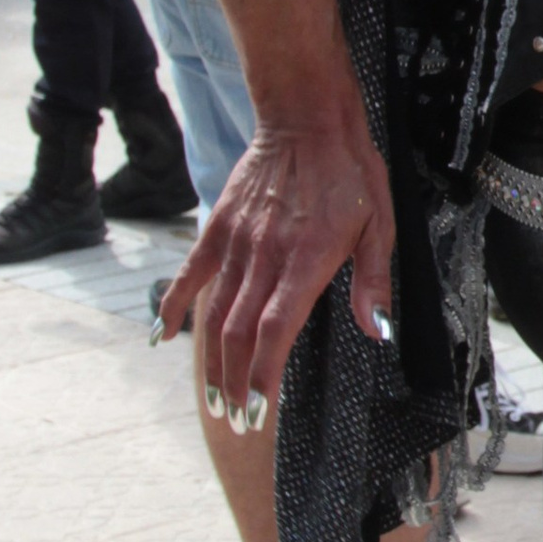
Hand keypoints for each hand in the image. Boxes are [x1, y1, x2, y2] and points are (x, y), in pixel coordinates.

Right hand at [160, 108, 393, 419]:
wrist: (307, 120)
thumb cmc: (351, 173)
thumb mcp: (380, 224)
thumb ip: (373, 280)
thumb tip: (377, 330)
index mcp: (306, 261)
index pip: (274, 332)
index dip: (262, 376)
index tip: (257, 412)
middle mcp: (266, 257)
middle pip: (238, 334)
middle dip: (234, 383)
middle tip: (235, 420)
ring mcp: (237, 243)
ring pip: (215, 314)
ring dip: (212, 361)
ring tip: (213, 400)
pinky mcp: (218, 227)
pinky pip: (190, 273)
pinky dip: (173, 306)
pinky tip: (162, 337)